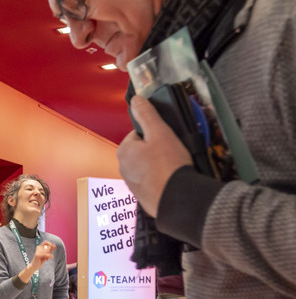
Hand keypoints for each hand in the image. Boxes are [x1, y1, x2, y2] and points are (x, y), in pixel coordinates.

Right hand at [19, 241, 55, 282]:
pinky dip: (48, 256)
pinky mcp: (37, 255)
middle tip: (48, 256)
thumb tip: (55, 245)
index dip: (50, 244)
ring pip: (47, 250)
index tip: (52, 248)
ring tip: (47, 258)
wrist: (34, 266)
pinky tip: (47, 259)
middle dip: (50, 251)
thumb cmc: (40, 260)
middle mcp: (38, 248)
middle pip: (48, 247)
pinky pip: (46, 254)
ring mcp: (37, 251)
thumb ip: (50, 250)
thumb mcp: (46, 254)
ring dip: (49, 255)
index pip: (45, 242)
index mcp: (39, 247)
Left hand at [117, 95, 192, 216]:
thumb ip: (147, 114)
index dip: (154, 134)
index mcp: (124, 150)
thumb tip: (137, 100)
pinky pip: (151, 180)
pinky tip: (170, 178)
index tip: (165, 139)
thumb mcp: (160, 132)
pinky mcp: (141, 194)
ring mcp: (131, 182)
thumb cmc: (168, 166)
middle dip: (156, 149)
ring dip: (159, 164)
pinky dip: (160, 178)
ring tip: (172, 166)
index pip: (138, 134)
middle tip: (172, 153)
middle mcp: (123, 167)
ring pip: (147, 165)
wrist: (175, 198)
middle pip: (142, 150)